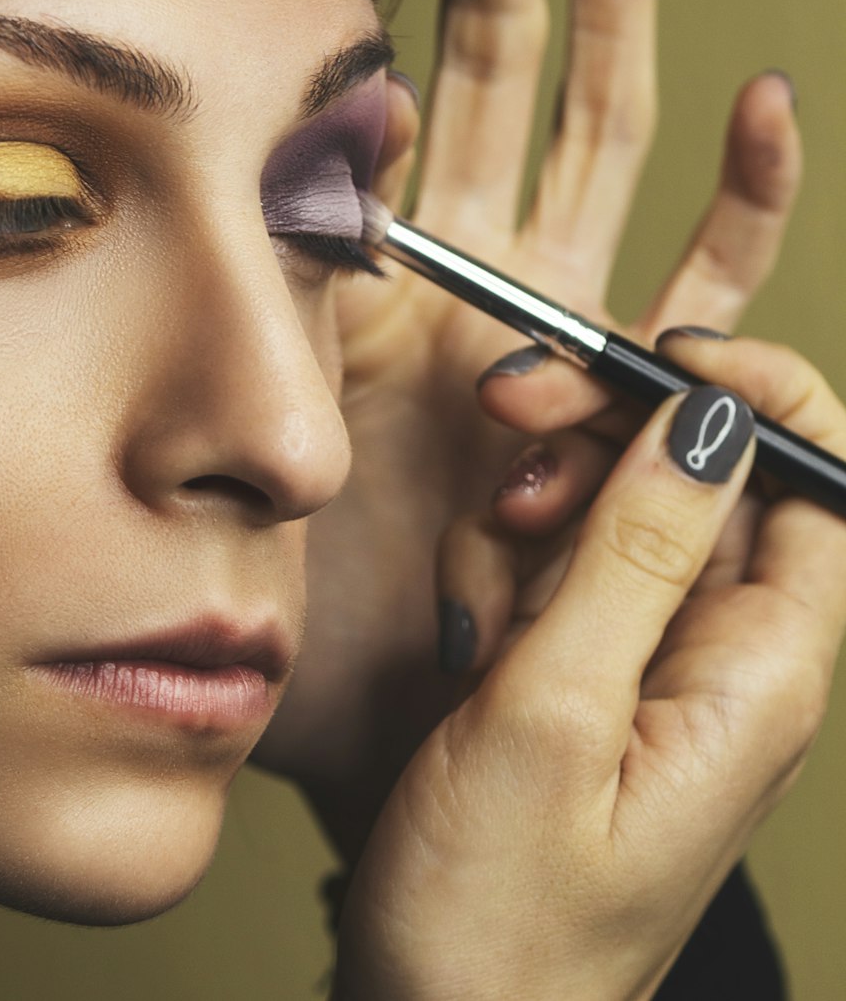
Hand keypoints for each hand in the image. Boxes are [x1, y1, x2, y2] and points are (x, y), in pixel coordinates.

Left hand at [252, 0, 799, 856]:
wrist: (375, 700)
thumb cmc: (305, 567)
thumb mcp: (282, 387)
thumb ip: (301, 268)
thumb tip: (321, 127)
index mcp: (400, 250)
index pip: (436, 62)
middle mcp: (488, 259)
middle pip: (525, 60)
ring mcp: (565, 310)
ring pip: (613, 131)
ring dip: (627, 10)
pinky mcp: (628, 386)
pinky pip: (707, 274)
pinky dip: (741, 192)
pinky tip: (761, 104)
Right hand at [332, 338, 845, 1000]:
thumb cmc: (498, 917)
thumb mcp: (553, 714)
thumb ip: (634, 552)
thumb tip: (710, 415)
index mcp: (761, 671)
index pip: (823, 478)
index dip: (756, 394)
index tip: (655, 361)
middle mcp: (724, 655)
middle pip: (698, 469)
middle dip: (601, 428)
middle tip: (512, 417)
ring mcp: (650, 661)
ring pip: (608, 504)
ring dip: (531, 512)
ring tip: (481, 607)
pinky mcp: (585, 671)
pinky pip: (554, 563)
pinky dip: (499, 569)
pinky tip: (467, 640)